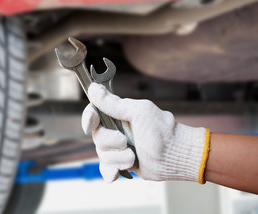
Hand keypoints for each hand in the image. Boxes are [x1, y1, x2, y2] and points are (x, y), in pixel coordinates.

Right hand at [82, 83, 209, 182]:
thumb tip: (94, 88)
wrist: (174, 155)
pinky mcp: (121, 163)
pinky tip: (117, 173)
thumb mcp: (138, 111)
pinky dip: (110, 171)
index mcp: (117, 115)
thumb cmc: (161, 130)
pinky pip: (106, 168)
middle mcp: (114, 130)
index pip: (93, 114)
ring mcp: (117, 148)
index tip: (91, 125)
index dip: (88, 119)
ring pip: (102, 154)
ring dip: (117, 157)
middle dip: (110, 141)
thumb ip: (113, 103)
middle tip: (125, 142)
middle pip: (96, 136)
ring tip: (133, 156)